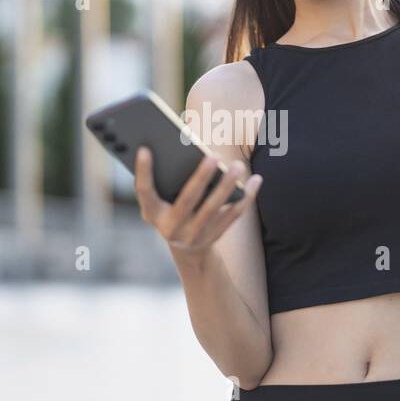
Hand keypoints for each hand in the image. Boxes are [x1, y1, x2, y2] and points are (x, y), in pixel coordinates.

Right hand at [134, 147, 261, 259]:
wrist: (187, 251)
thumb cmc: (170, 212)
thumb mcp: (159, 202)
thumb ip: (162, 181)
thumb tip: (176, 149)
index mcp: (153, 214)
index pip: (144, 192)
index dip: (143, 171)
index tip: (144, 149)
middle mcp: (171, 227)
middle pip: (187, 200)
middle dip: (200, 177)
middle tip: (213, 156)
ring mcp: (194, 234)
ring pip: (214, 208)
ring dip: (227, 186)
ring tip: (238, 165)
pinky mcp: (215, 236)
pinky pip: (233, 214)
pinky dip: (246, 197)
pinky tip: (255, 180)